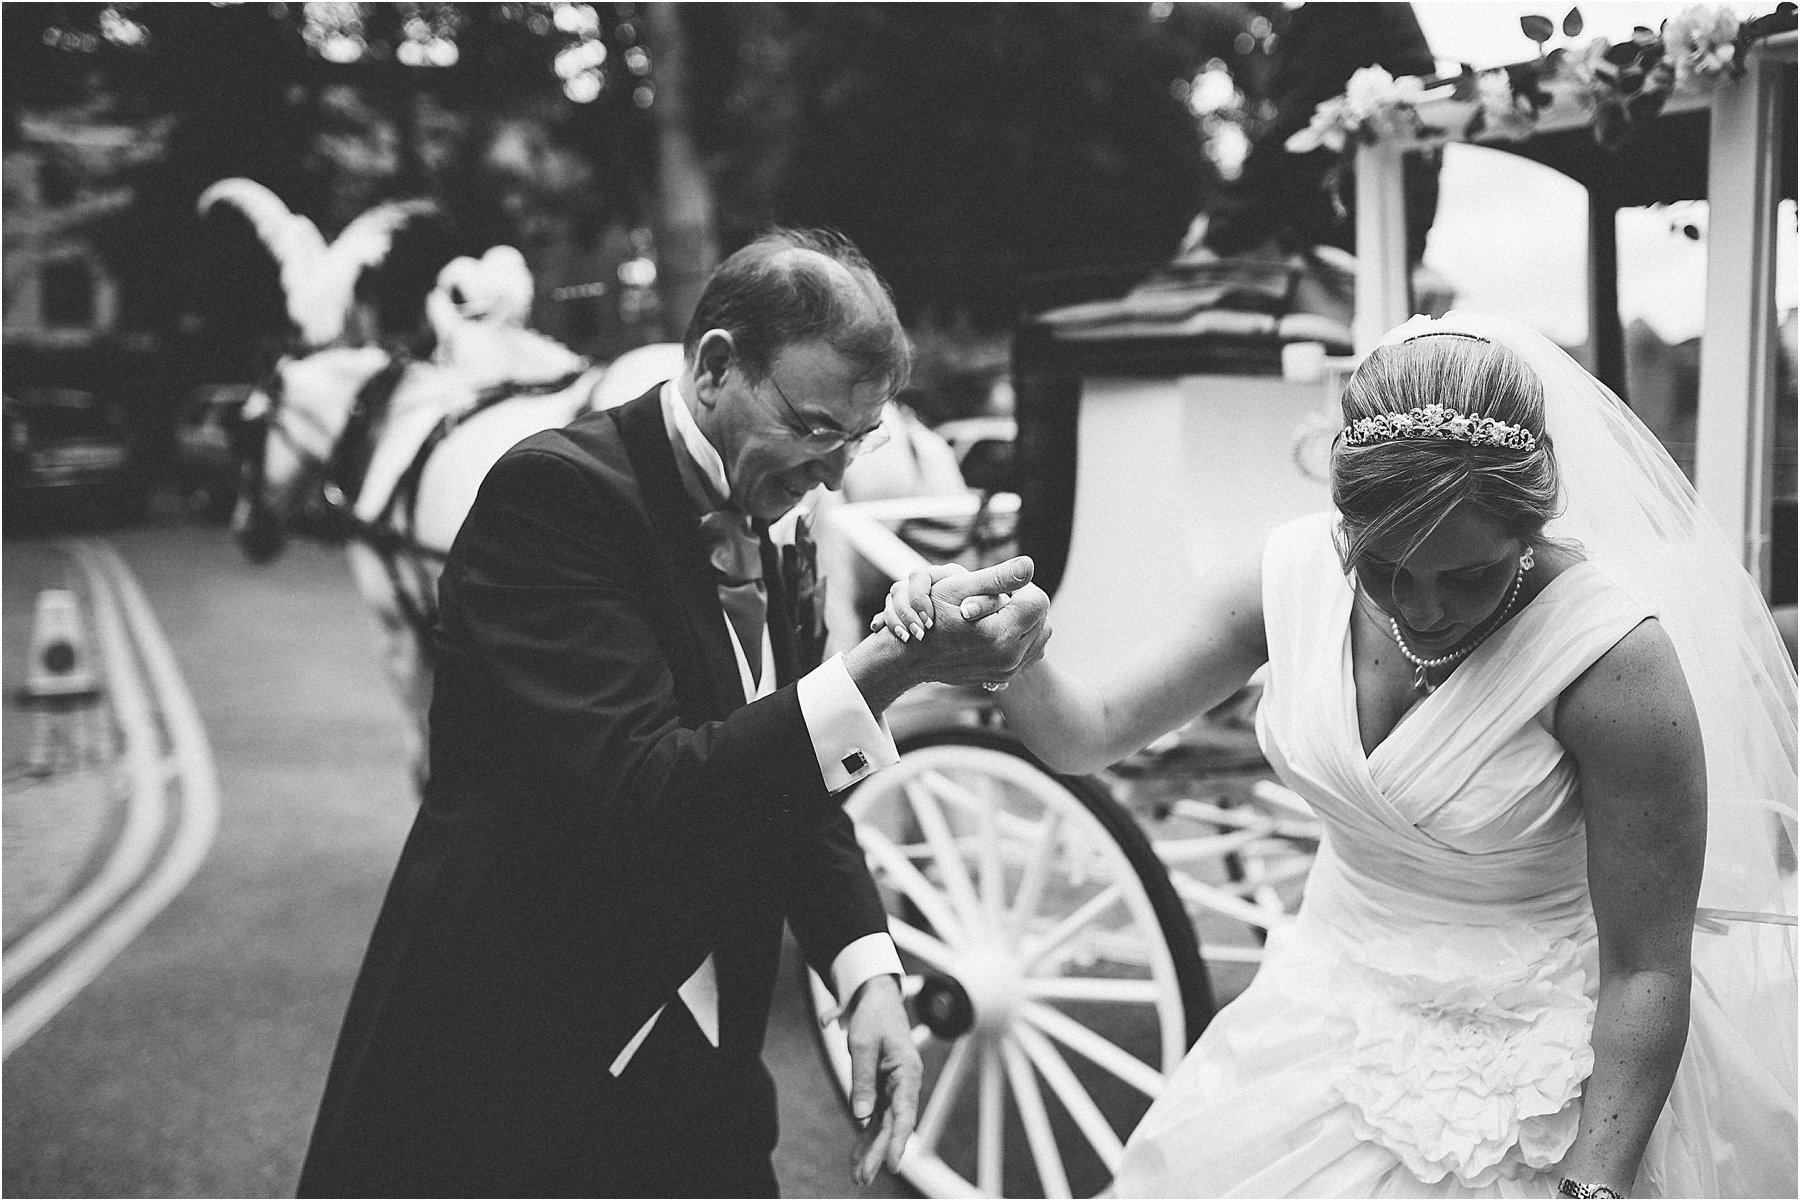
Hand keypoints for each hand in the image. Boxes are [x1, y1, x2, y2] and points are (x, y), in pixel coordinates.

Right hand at [843, 557, 1049, 711]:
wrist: (911, 657)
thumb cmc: (928, 616)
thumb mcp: (956, 588)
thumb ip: (997, 577)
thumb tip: (1029, 565)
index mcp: (1001, 633)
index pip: (1038, 601)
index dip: (1024, 588)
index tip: (1003, 587)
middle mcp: (1009, 656)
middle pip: (1042, 619)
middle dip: (1025, 604)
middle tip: (999, 598)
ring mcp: (1007, 670)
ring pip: (1039, 636)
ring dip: (1026, 620)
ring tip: (999, 612)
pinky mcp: (1003, 676)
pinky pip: (1029, 653)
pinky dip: (1022, 638)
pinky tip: (1001, 629)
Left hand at [843, 975, 920, 1185]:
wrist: (876, 997)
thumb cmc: (873, 1017)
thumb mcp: (862, 1045)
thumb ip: (862, 1080)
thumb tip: (860, 1115)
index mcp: (907, 1071)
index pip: (904, 1112)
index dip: (898, 1140)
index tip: (892, 1163)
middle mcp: (904, 1084)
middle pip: (893, 1124)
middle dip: (877, 1153)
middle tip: (863, 1178)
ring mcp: (894, 1088)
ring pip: (884, 1125)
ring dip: (870, 1149)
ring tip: (858, 1176)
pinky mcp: (883, 1088)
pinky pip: (876, 1116)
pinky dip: (865, 1135)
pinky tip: (857, 1156)